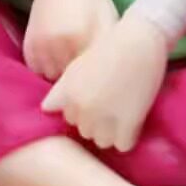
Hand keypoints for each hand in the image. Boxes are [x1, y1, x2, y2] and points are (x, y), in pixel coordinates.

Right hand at [22, 0, 117, 78]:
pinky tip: (58, 57)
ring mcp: (40, 47)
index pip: (92, 77)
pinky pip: (38, 71)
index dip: (98, 81)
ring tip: (72, 63)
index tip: (104, 82)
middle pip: (72, 81)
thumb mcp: (110, 21)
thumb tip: (114, 76)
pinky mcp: (28, 47)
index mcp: (83, 38)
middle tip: (88, 75)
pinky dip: (48, 69)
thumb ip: (110, 50)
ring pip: (53, 79)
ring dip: (62, 77)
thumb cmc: (93, 0)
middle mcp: (59, 44)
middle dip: (80, 82)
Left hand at [40, 13, 168, 150]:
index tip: (93, 99)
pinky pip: (123, 145)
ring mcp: (104, 117)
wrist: (139, 40)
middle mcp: (81, 108)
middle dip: (96, 121)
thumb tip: (46, 110)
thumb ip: (62, 91)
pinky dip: (128, 137)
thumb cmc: (110, 46)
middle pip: (85, 131)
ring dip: (112, 132)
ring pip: (103, 141)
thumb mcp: (78, 66)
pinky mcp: (128, 123)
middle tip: (112, 102)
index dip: (81, 110)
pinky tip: (133, 121)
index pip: (68, 118)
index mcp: (67, 94)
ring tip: (123, 112)